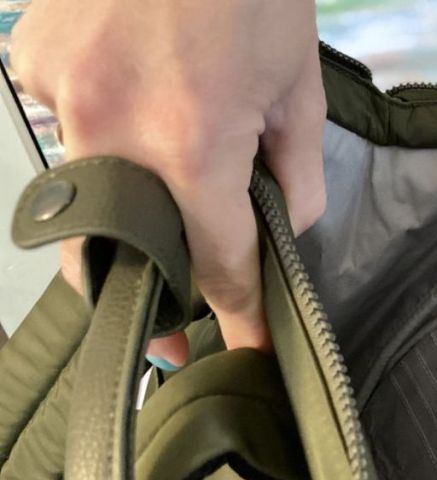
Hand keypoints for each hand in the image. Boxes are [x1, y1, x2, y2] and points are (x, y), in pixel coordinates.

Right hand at [10, 0, 327, 367]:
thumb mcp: (299, 88)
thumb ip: (296, 176)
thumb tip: (283, 228)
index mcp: (193, 147)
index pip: (218, 264)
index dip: (236, 315)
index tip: (244, 351)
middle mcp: (114, 134)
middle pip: (124, 251)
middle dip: (148, 298)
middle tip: (170, 333)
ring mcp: (62, 98)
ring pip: (87, 194)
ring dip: (122, 215)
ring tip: (156, 213)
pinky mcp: (30, 62)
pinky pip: (66, 128)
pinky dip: (100, 136)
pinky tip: (131, 110)